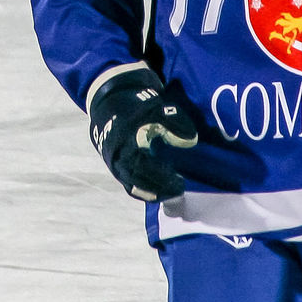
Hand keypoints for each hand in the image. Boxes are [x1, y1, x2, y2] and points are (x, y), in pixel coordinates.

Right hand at [89, 67, 197, 200]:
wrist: (110, 108)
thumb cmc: (136, 109)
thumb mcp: (155, 109)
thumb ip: (173, 123)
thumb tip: (191, 141)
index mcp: (126, 143)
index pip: (143, 165)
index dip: (161, 175)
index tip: (179, 179)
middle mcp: (118, 158)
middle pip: (138, 180)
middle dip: (160, 186)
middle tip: (180, 188)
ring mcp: (115, 166)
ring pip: (134, 186)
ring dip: (154, 192)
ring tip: (174, 192)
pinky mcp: (117, 170)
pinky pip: (130, 187)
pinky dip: (145, 192)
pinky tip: (161, 193)